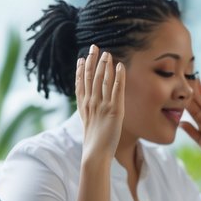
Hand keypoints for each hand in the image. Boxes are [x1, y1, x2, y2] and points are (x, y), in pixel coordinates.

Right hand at [76, 45, 124, 160]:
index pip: (80, 83)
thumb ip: (89, 112)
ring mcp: (102, 106)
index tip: (81, 58)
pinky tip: (120, 66)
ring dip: (104, 65)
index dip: (80, 69)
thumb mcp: (89, 124)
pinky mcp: (114, 110)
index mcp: (84, 106)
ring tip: (107, 53)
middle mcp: (91, 103)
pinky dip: (118, 76)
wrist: (95, 153)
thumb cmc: (94, 142)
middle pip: (90, 77)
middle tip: (94, 47)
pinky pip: (117, 90)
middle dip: (92, 61)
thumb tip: (90, 106)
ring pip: (102, 80)